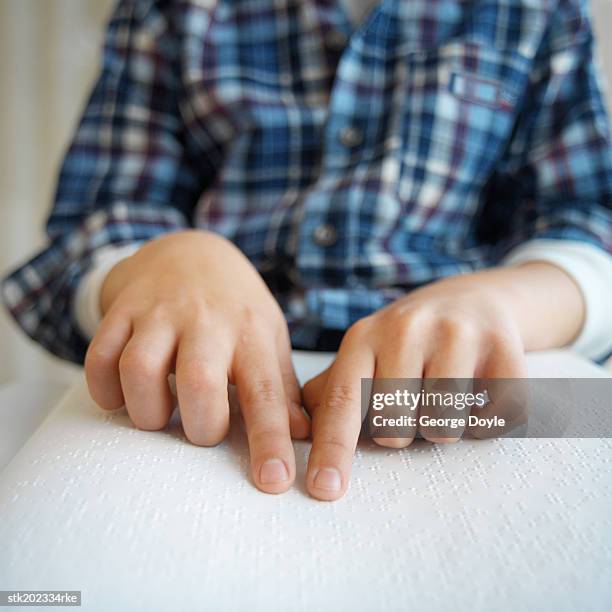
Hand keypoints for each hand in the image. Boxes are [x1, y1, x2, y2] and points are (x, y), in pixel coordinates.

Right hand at [85, 230, 309, 493]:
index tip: (274, 481)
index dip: (270, 439)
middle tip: (202, 430)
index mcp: (251, 331)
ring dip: (148, 410)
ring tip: (162, 414)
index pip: (265, 391)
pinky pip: (100, 357)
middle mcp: (206, 319)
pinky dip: (105, 389)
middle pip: (199, 382)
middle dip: (200, 426)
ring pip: (141, 369)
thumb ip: (281, 386)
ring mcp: (160, 312)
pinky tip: (124, 395)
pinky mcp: (122, 310)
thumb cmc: (236, 306)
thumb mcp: (268, 336)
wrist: (190, 251)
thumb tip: (302, 435)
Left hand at [302, 263, 583, 499]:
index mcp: (364, 338)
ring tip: (446, 395)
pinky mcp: (503, 345)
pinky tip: (481, 391)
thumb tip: (293, 431)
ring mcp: (456, 333)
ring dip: (444, 427)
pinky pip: (494, 419)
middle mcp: (406, 328)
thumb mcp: (364, 354)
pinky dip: (486, 421)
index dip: (332, 449)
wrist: (472, 300)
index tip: (324, 490)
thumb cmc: (408, 341)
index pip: (342, 401)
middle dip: (403, 432)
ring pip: (443, 427)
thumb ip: (331, 391)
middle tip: (414, 400)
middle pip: (395, 428)